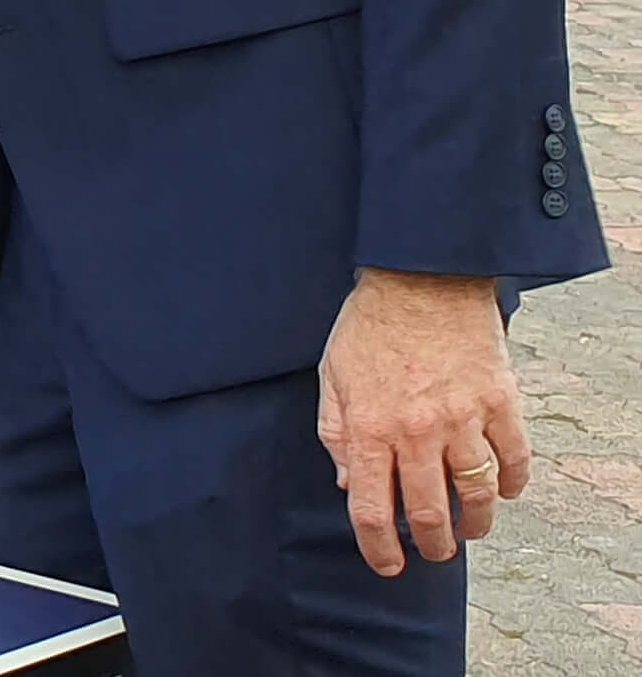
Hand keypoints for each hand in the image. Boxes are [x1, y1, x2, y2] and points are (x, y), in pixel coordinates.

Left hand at [318, 269, 528, 574]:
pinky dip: (512, 483)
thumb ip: (335, 433)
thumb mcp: (331, 377)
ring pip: (476, 494)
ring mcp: (463, 419)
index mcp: (369, 428)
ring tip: (470, 532)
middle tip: (435, 555)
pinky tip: (504, 491)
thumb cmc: (369, 327)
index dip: (379, 547)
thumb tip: (349, 485)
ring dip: (475, 523)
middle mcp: (416, 432)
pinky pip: (515, 459)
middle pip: (428, 512)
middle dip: (432, 545)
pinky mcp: (500, 403)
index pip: (372, 508)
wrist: (422, 279)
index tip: (388, 566)